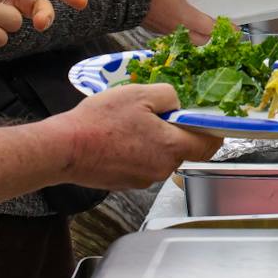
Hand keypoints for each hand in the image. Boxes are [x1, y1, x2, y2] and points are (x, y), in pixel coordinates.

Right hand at [50, 84, 222, 189]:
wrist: (64, 148)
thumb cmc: (100, 122)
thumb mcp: (140, 94)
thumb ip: (169, 96)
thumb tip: (177, 104)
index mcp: (170, 147)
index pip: (208, 145)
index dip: (213, 131)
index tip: (211, 122)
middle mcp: (161, 168)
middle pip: (183, 150)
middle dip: (177, 131)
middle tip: (160, 113)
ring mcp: (142, 179)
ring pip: (161, 156)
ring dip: (155, 140)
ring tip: (133, 123)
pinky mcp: (125, 182)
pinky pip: (142, 164)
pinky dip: (138, 151)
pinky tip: (120, 137)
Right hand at [140, 0, 226, 42]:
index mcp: (184, 17)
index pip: (210, 29)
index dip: (225, 30)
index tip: (236, 30)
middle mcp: (175, 28)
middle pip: (199, 40)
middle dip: (211, 36)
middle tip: (219, 27)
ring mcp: (163, 29)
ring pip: (185, 38)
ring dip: (196, 34)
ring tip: (204, 23)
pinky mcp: (154, 27)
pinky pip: (173, 34)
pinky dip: (183, 30)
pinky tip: (182, 18)